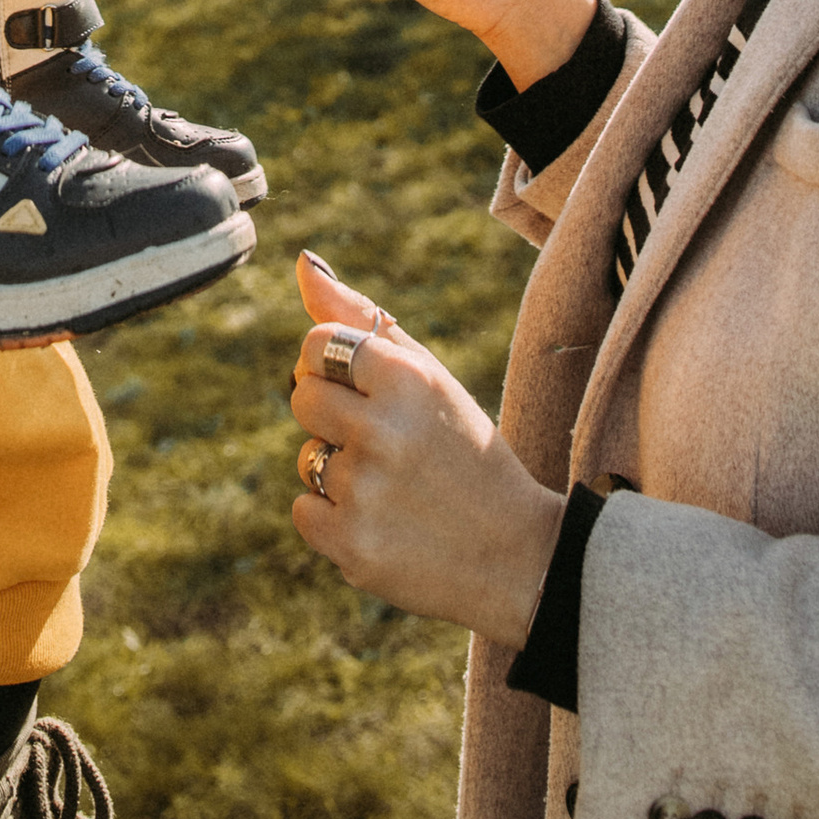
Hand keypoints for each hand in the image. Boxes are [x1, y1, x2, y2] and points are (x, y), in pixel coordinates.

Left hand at [286, 251, 563, 640]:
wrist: (517, 555)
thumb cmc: (466, 451)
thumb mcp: (430, 376)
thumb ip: (361, 317)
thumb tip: (301, 263)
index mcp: (406, 378)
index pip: (317, 344)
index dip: (333, 366)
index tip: (366, 388)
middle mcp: (382, 429)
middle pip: (302, 397)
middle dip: (333, 416)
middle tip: (388, 441)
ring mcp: (364, 489)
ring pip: (306, 458)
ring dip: (339, 471)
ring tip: (396, 487)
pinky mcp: (351, 544)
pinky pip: (304, 511)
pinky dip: (334, 519)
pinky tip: (385, 522)